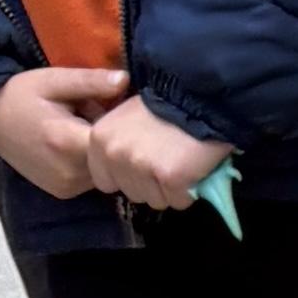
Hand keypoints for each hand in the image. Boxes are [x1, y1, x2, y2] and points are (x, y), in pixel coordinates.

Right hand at [0, 66, 125, 198]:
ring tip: (78, 130)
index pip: (115, 140)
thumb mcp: (53, 80)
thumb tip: (126, 79)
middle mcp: (69, 172)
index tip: (110, 108)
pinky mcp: (64, 193)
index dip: (119, 123)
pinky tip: (72, 146)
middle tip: (89, 115)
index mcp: (67, 142)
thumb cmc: (20, 95)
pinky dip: (90, 163)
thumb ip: (91, 82)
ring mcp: (67, 186)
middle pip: (111, 157)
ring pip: (104, 170)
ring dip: (98, 151)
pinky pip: (92, 178)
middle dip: (108, 136)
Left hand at [87, 95, 235, 212]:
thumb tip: (123, 169)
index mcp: (99, 139)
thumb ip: (117, 143)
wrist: (198, 96)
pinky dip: (190, 190)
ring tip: (181, 162)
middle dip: (150, 185)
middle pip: (132, 193)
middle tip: (168, 159)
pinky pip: (179, 201)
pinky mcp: (170, 178)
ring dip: (170, 189)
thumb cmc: (165, 104)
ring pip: (155, 200)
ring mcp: (142, 168)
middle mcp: (115, 155)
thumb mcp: (126, 117)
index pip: (105, 182)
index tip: (145, 163)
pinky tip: (193, 168)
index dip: (127, 177)